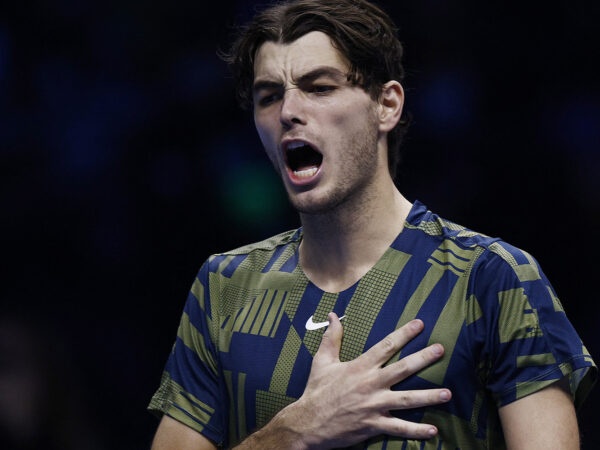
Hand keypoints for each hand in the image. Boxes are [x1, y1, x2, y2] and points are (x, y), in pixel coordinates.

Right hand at [289, 313, 450, 448]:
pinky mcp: (373, 425)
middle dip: (424, 358)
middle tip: (441, 350)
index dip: (404, 334)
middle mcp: (370, 384)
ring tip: (448, 393)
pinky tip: (433, 430)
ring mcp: (374, 406)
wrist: (307, 422)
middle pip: (403, 369)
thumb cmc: (316, 390)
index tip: (420, 324)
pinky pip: (399, 428)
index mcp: (360, 366)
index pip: (386, 346)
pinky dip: (416, 431)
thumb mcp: (322, 361)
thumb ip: (332, 337)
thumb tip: (333, 315)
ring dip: (429, 396)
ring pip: (407, 400)